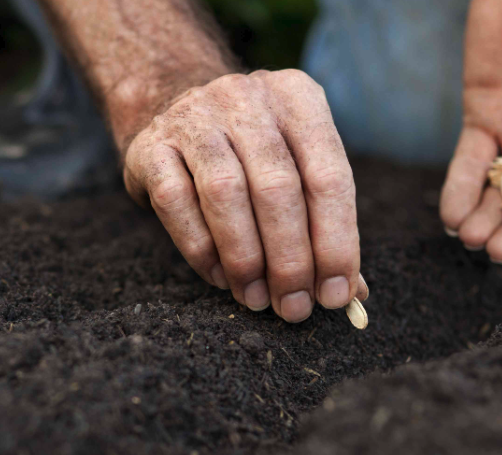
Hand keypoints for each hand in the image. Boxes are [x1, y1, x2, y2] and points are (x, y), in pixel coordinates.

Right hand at [123, 70, 367, 321]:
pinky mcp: (150, 145)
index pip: (330, 176)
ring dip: (246, 259)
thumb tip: (351, 294)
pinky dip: (201, 249)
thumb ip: (327, 224)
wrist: (173, 105)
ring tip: (258, 299)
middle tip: (294, 308)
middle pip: (277, 188)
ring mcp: (195, 116)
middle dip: (290, 261)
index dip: (337, 242)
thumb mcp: (299, 167)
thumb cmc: (254, 154)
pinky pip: (176, 203)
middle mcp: (248, 99)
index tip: (335, 295)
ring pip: (226, 194)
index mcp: (299, 100)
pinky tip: (220, 276)